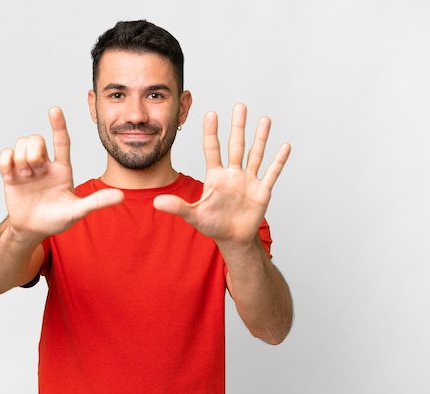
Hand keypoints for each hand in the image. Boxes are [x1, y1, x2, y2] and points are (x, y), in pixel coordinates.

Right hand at [0, 107, 123, 242]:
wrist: (32, 229)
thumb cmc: (56, 219)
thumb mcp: (78, 211)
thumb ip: (97, 202)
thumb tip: (121, 195)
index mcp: (62, 169)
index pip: (62, 141)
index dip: (59, 125)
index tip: (55, 109)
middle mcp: (45, 164)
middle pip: (37, 139)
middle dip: (34, 153)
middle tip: (34, 174)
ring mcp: (26, 167)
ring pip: (21, 143)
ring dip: (21, 160)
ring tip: (25, 178)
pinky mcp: (10, 173)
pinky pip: (5, 155)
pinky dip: (6, 163)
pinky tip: (11, 177)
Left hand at [153, 103, 290, 247]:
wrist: (232, 238)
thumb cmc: (212, 224)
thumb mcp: (193, 215)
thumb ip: (177, 207)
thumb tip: (156, 202)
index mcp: (215, 176)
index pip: (212, 149)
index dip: (211, 133)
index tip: (211, 114)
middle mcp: (233, 174)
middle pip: (236, 145)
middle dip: (238, 127)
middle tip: (240, 106)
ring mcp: (248, 180)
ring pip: (255, 154)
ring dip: (260, 138)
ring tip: (264, 119)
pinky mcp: (262, 191)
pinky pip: (271, 173)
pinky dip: (278, 161)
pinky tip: (284, 146)